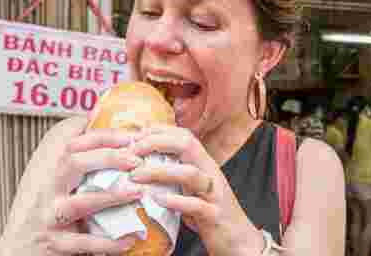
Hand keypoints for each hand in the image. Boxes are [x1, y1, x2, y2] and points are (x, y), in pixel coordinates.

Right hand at [0, 118, 149, 255]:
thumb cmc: (40, 207)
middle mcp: (45, 188)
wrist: (17, 247)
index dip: (102, 135)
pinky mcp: (54, 243)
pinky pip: (83, 242)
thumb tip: (100, 120)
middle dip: (108, 158)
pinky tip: (128, 240)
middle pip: (73, 163)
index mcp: (46, 167)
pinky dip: (106, 242)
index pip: (70, 140)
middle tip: (137, 160)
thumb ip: (72, 153)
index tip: (130, 136)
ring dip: (111, 197)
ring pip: (79, 203)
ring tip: (137, 193)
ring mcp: (48, 216)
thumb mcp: (49, 175)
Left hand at [128, 124, 263, 255]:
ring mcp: (214, 194)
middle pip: (188, 145)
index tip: (135, 136)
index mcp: (205, 165)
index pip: (185, 136)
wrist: (239, 239)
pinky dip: (176, 201)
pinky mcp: (214, 216)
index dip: (159, 130)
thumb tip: (145, 164)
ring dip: (159, 172)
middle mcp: (211, 174)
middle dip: (157, 142)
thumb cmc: (209, 213)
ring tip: (135, 176)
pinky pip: (196, 205)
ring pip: (190, 174)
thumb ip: (176, 174)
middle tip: (131, 151)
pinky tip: (157, 200)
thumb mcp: (193, 188)